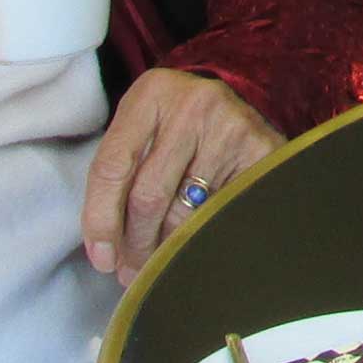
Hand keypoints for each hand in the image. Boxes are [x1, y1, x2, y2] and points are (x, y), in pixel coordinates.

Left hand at [80, 68, 277, 280]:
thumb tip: (107, 250)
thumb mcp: (143, 128)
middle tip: (131, 269)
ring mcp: (230, 127)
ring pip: (185, 214)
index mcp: (151, 93)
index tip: (102, 258)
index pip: (112, 166)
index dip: (101, 219)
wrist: (239, 102)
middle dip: (135, 243)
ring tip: (160, 262)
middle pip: (148, 196)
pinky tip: (194, 247)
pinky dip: (202, 239)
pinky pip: (220, 215)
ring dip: (166, 249)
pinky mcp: (261, 151)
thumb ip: (121, 173)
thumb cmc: (177, 123)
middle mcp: (192, 104)